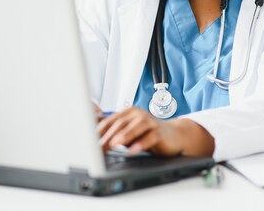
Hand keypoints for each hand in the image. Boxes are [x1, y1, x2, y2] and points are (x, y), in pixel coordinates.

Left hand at [97, 107, 213, 156]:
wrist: (174, 136)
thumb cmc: (149, 134)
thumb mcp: (130, 133)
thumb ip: (117, 134)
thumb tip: (97, 142)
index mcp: (129, 113)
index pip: (110, 120)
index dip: (99, 131)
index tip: (90, 141)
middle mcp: (139, 114)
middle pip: (121, 123)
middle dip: (108, 136)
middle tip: (99, 146)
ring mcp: (150, 122)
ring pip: (135, 127)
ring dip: (124, 136)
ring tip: (114, 144)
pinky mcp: (159, 132)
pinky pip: (149, 138)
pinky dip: (140, 144)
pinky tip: (133, 150)